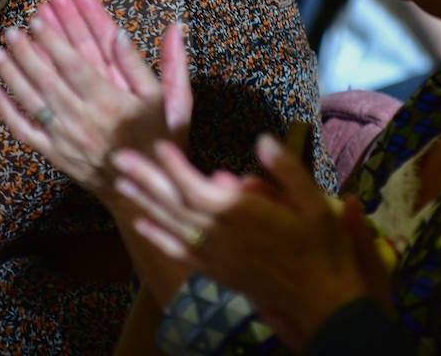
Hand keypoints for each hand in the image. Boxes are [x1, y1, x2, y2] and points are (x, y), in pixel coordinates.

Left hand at [0, 0, 191, 201]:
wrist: (146, 191)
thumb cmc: (160, 141)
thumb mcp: (169, 102)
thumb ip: (146, 65)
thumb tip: (122, 32)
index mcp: (109, 102)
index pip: (74, 64)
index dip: (53, 41)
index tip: (38, 20)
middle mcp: (82, 119)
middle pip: (47, 78)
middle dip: (27, 51)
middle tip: (11, 30)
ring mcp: (65, 138)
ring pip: (32, 100)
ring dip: (12, 74)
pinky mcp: (55, 155)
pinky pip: (25, 132)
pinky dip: (7, 112)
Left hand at [110, 133, 387, 344]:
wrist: (322, 301)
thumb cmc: (321, 248)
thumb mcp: (315, 204)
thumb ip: (286, 170)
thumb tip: (262, 139)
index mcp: (241, 215)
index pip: (196, 186)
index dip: (174, 165)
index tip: (156, 144)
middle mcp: (220, 234)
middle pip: (174, 202)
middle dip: (146, 178)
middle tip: (118, 157)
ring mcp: (215, 255)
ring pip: (171, 224)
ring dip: (144, 202)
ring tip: (119, 183)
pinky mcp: (216, 271)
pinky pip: (179, 251)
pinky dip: (158, 236)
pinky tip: (141, 224)